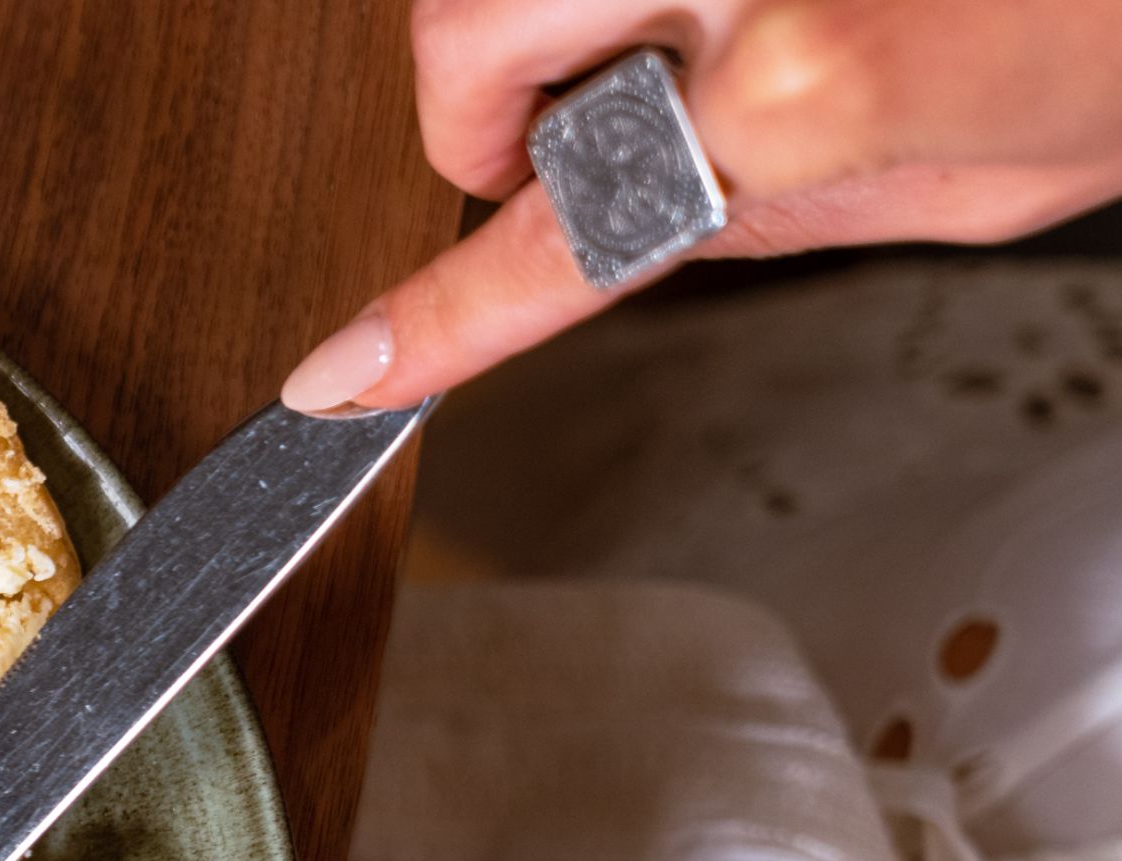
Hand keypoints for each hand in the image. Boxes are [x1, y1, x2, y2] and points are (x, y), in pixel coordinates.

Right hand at [280, 0, 1121, 413]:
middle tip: (547, 146)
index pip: (551, 234)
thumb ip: (761, 213)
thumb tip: (617, 226)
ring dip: (564, 11)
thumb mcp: (970, 181)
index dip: (432, 322)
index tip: (338, 377)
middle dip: (478, 101)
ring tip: (695, 38)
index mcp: (808, 78)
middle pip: (462, 31)